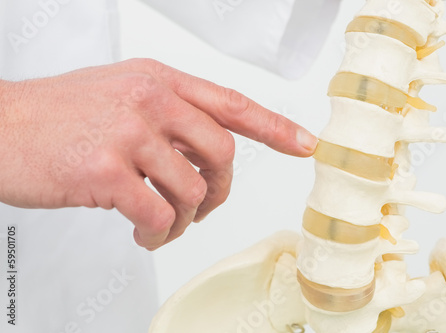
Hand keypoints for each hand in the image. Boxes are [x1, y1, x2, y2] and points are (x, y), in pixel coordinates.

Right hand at [0, 58, 316, 249]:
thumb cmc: (57, 115)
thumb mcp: (119, 94)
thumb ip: (167, 115)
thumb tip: (204, 152)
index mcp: (158, 80)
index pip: (232, 102)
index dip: (275, 126)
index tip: (305, 143)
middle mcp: (149, 100)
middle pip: (222, 153)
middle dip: (220, 190)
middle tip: (203, 207)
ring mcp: (128, 133)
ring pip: (192, 190)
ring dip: (183, 219)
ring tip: (162, 225)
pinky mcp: (106, 171)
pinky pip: (158, 214)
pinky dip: (158, 232)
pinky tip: (144, 233)